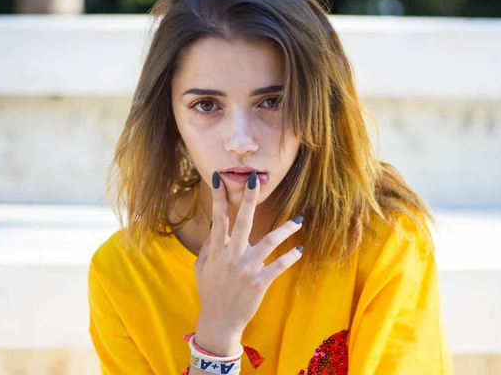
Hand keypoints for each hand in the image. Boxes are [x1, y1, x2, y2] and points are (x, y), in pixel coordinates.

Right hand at [192, 171, 303, 355]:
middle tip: (256, 180)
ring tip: (299, 220)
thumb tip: (215, 227)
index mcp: (217, 251)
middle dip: (249, 199)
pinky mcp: (260, 282)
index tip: (220, 177)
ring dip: (286, 229)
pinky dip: (290, 256)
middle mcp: (232, 256)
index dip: (219, 197)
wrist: (219, 322)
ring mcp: (247, 269)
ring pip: (269, 242)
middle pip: (243, 221)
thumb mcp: (201, 268)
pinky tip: (299, 249)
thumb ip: (208, 247)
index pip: (218, 218)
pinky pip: (279, 265)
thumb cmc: (210, 293)